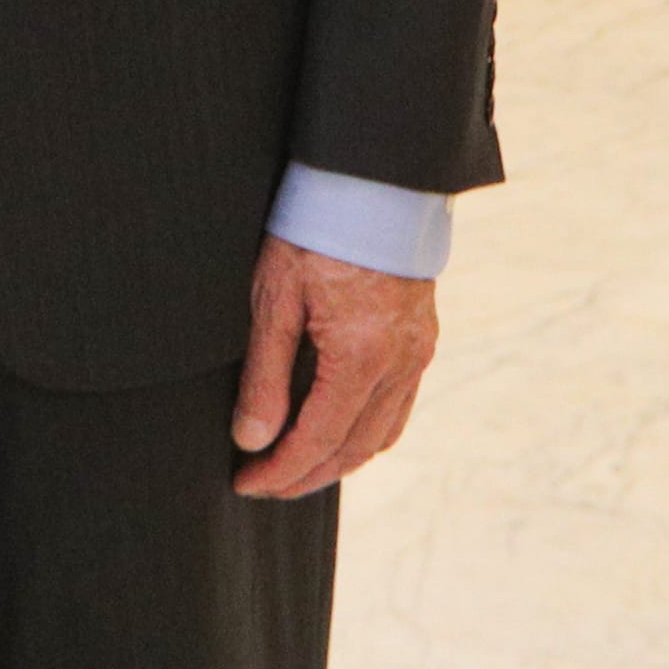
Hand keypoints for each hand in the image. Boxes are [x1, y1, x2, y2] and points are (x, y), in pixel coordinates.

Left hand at [230, 235, 438, 498]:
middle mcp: (400, 364)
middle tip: (263, 486)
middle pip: (352, 449)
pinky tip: (338, 433)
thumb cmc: (312, 230)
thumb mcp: (273, 298)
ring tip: (295, 469)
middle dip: (306, 476)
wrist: (370, 181)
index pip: (317, 440)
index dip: (280, 471)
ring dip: (338, 461)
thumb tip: (251, 440)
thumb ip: (264, 374)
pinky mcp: (422, 341)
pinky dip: (366, 433)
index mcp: (362, 357)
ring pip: (381, 434)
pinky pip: (399, 407)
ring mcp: (418, 354)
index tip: (245, 484)